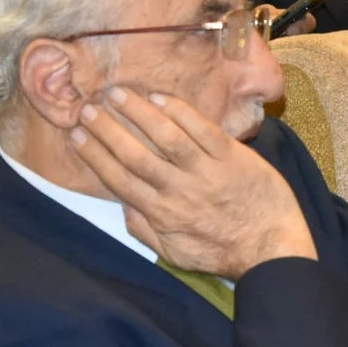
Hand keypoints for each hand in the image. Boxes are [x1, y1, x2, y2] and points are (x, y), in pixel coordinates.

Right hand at [67, 85, 315, 276]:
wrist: (271, 249)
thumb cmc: (223, 251)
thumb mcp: (175, 253)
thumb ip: (145, 230)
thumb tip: (123, 206)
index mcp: (161, 213)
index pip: (119, 180)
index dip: (94, 155)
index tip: (76, 134)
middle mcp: (179, 190)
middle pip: (134, 155)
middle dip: (107, 129)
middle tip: (87, 107)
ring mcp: (206, 171)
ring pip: (165, 137)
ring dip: (138, 113)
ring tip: (116, 93)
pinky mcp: (232, 157)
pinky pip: (202, 130)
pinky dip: (180, 112)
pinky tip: (159, 97)